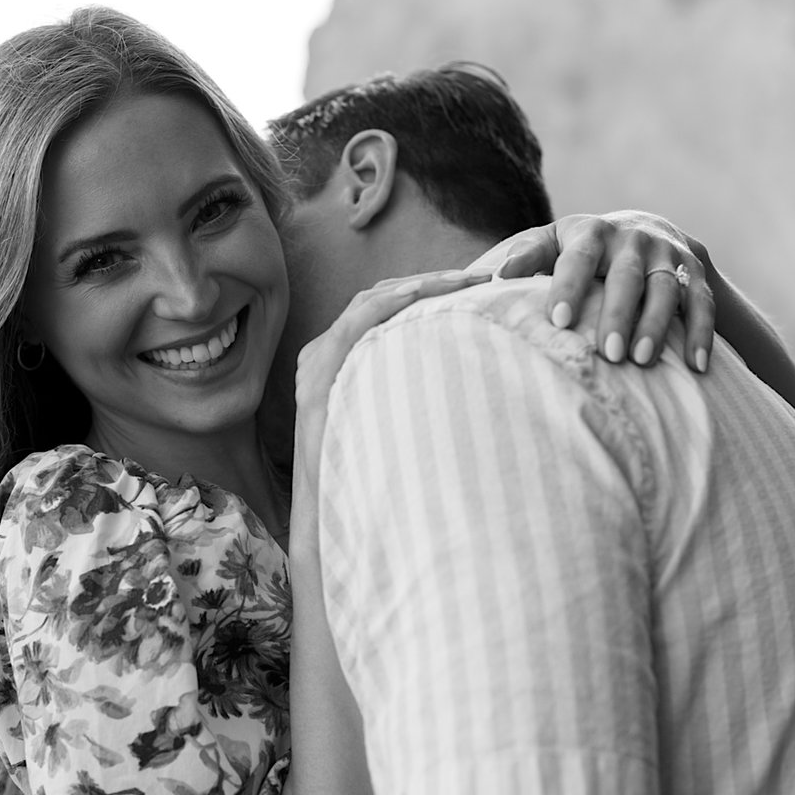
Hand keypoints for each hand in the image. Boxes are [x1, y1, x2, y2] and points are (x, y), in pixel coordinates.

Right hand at [292, 267, 490, 506]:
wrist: (327, 519)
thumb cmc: (368, 478)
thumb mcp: (393, 423)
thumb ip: (409, 391)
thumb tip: (463, 376)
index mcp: (337, 360)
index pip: (383, 306)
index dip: (429, 288)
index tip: (475, 285)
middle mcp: (321, 355)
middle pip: (378, 296)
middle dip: (432, 280)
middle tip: (480, 275)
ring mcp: (314, 364)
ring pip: (368, 302)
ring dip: (419, 285)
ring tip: (463, 280)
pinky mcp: (315, 380)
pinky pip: (351, 327)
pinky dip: (385, 306)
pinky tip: (418, 295)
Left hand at [496, 211, 714, 370]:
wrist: (650, 231)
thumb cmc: (587, 248)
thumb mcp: (557, 241)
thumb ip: (530, 255)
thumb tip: (496, 277)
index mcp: (593, 234)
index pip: (579, 259)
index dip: (569, 288)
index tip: (557, 321)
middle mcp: (634, 241)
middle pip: (626, 278)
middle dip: (618, 315)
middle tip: (608, 353)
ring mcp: (668, 257)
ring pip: (666, 290)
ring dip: (656, 326)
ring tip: (642, 361)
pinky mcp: (696, 274)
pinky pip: (703, 304)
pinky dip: (702, 334)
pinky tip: (696, 366)